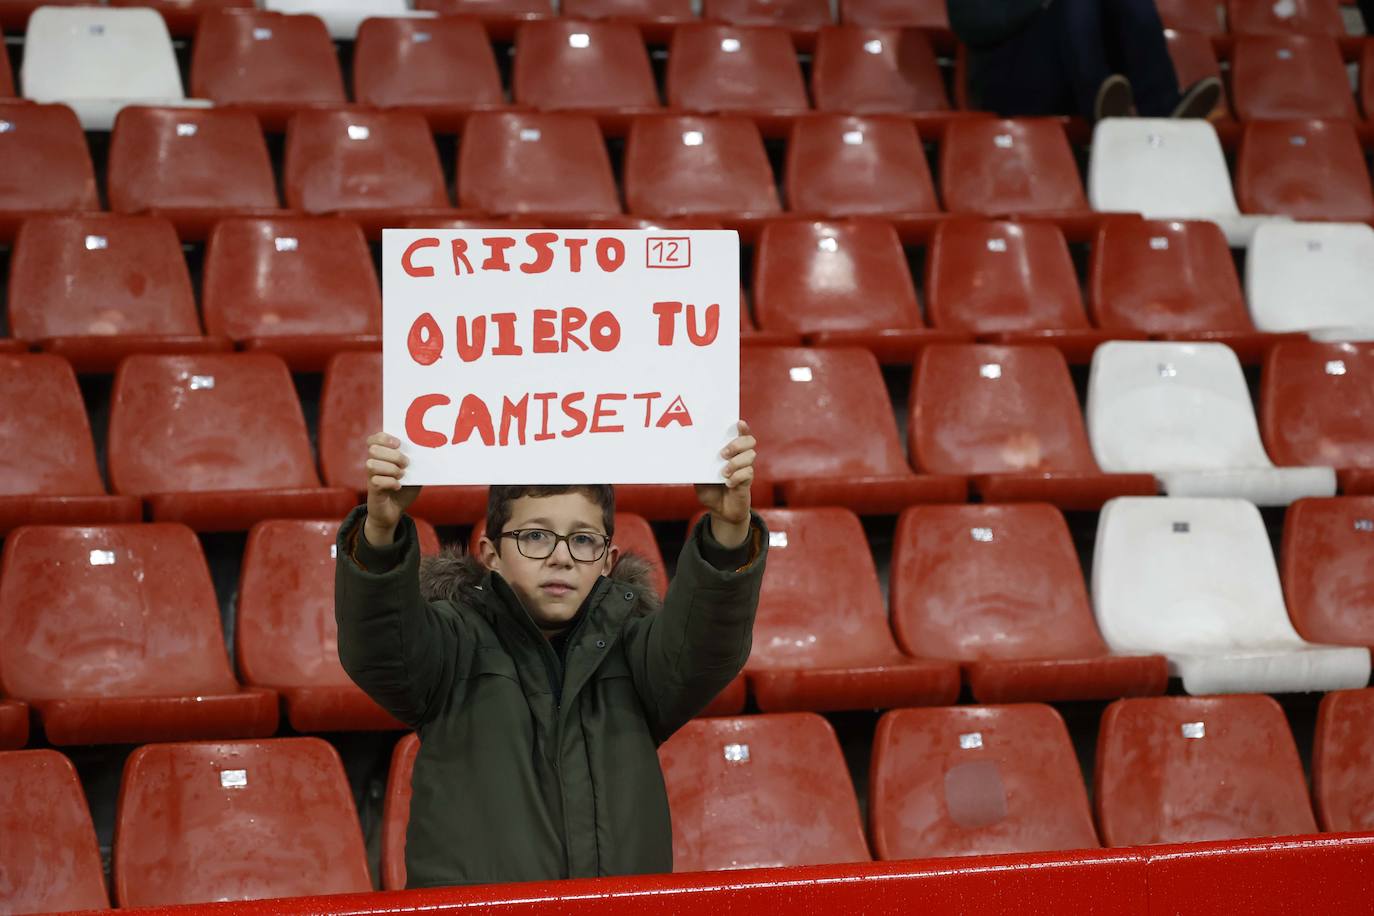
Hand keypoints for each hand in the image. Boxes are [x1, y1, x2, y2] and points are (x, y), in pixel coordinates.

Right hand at [364, 432, 420, 544]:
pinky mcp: (372, 491)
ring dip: (391, 469)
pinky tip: (398, 486)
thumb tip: (428, 452)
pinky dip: (390, 483)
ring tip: (402, 475)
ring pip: (372, 464)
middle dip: (393, 455)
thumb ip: (417, 463)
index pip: (374, 439)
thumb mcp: (414, 474)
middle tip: (406, 464)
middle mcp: (373, 465)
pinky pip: (376, 481)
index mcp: (382, 457)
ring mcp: (371, 477)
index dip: (384, 438)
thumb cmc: (404, 489)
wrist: (394, 512)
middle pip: (374, 450)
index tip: (399, 444)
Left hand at [696, 421, 755, 548]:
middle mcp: (739, 457)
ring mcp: (745, 469)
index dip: (742, 428)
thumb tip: (691, 457)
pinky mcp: (748, 481)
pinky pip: (748, 473)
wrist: (720, 511)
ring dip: (735, 462)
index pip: (739, 434)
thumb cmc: (711, 491)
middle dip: (737, 444)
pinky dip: (737, 477)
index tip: (738, 423)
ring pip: (750, 456)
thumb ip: (699, 467)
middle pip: (749, 441)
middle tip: (723, 454)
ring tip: (723, 473)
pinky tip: (728, 484)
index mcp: (729, 452)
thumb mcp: (699, 478)